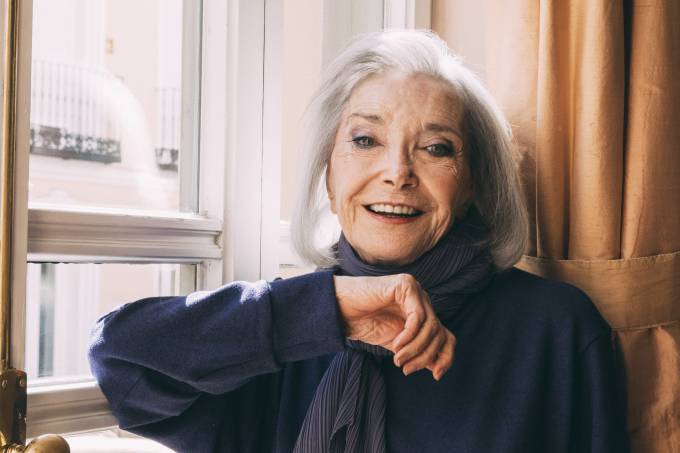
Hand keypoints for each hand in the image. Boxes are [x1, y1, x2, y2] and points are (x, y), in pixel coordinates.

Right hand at [333, 273, 455, 380]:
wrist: (341, 310)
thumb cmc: (366, 324)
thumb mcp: (397, 345)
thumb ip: (417, 352)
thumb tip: (438, 368)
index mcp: (422, 313)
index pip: (446, 336)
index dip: (446, 356)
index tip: (436, 376)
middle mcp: (422, 300)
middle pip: (439, 333)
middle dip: (426, 356)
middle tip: (407, 370)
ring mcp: (415, 290)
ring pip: (430, 326)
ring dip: (415, 348)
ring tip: (398, 359)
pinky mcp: (406, 285)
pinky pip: (417, 316)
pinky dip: (409, 335)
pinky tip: (396, 345)